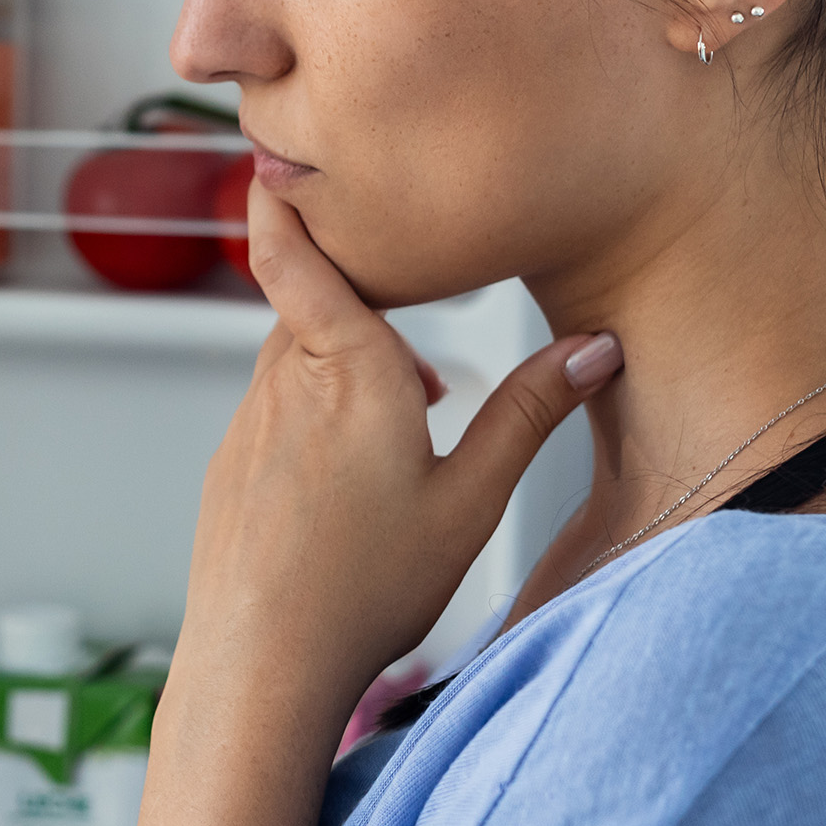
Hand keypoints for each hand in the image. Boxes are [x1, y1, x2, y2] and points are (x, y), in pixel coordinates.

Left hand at [179, 183, 620, 712]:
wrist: (262, 665)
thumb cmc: (366, 588)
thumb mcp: (471, 500)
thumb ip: (531, 413)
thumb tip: (595, 348)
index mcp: (346, 368)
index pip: (296, 252)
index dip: (283, 201)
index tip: (278, 159)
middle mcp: (284, 382)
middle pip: (312, 303)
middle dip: (361, 302)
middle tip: (421, 333)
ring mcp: (248, 425)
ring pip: (294, 357)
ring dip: (345, 364)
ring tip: (410, 417)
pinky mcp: (230, 468)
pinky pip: (274, 409)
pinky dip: (314, 412)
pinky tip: (355, 478)